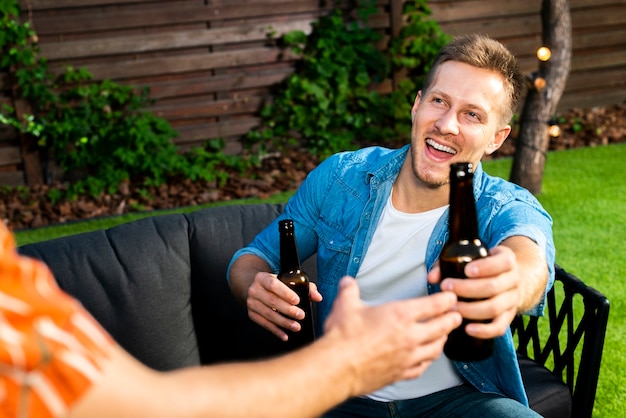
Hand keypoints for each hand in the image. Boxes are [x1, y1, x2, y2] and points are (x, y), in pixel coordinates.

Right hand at [246, 272, 322, 340]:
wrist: (257, 288)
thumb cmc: (277, 285)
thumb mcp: (288, 281)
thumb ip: (306, 287)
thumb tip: (318, 297)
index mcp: (262, 278)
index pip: (273, 284)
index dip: (285, 293)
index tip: (297, 300)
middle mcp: (254, 290)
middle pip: (272, 301)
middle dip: (288, 310)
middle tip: (301, 315)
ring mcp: (252, 303)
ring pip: (268, 314)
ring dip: (283, 322)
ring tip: (296, 326)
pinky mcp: (252, 314)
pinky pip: (264, 324)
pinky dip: (275, 330)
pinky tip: (285, 335)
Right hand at [323, 277, 461, 395]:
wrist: (338, 367)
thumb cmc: (344, 337)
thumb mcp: (345, 305)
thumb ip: (349, 290)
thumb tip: (348, 283)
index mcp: (400, 315)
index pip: (434, 306)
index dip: (446, 300)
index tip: (451, 298)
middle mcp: (410, 336)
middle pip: (442, 327)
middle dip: (452, 319)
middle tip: (456, 315)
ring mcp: (408, 357)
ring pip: (436, 348)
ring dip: (443, 340)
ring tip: (445, 335)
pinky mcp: (401, 373)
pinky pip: (423, 367)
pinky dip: (428, 360)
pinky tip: (426, 358)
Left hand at [427, 244, 521, 338]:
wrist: (508, 279)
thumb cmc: (484, 267)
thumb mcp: (473, 258)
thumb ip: (450, 264)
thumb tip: (432, 276)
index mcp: (507, 261)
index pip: (502, 263)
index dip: (485, 267)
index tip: (466, 270)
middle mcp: (513, 280)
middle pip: (493, 286)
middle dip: (467, 289)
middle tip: (446, 288)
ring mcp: (513, 300)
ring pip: (495, 307)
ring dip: (470, 309)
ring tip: (452, 308)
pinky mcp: (509, 317)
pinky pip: (499, 327)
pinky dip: (484, 330)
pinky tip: (467, 329)